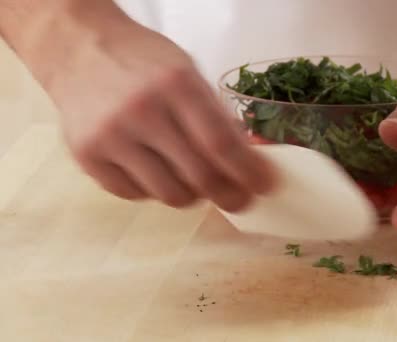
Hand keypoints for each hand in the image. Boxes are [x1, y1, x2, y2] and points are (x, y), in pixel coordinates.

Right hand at [49, 24, 275, 209]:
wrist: (79, 51)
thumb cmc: (143, 62)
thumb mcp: (187, 72)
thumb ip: (215, 114)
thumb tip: (248, 161)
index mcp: (176, 84)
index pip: (220, 144)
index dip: (247, 173)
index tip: (264, 187)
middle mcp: (142, 111)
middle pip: (198, 176)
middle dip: (228, 196)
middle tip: (238, 200)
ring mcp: (111, 136)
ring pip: (168, 194)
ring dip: (191, 194)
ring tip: (192, 178)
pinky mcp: (87, 156)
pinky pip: (135, 195)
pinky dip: (153, 190)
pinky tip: (154, 169)